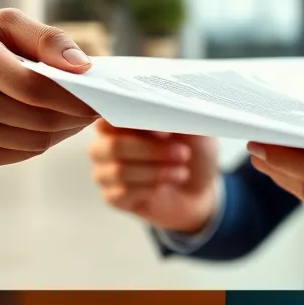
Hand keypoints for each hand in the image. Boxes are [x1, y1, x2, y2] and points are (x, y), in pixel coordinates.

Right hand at [0, 8, 98, 170]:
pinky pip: (23, 153)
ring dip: (64, 130)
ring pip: (38, 141)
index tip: (99, 96)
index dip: (75, 97)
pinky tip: (48, 124)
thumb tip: (83, 67)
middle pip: (42, 119)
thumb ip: (47, 39)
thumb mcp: (3, 24)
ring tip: (75, 114)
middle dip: (76, 116)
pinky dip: (43, 140)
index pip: (38, 88)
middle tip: (95, 107)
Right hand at [88, 120, 219, 232]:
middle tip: (183, 153)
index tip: (165, 129)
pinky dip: (150, 189)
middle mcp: (105, 143)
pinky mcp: (112, 196)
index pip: (110, 114)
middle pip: (113, 145)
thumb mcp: (193, 129)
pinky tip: (166, 185)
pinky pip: (123, 192)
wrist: (197, 189)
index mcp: (120, 119)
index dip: (136, 122)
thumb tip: (168, 108)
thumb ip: (179, 116)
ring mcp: (105, 171)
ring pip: (119, 171)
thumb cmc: (191, 152)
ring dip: (156, 172)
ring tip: (182, 172)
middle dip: (151, 150)